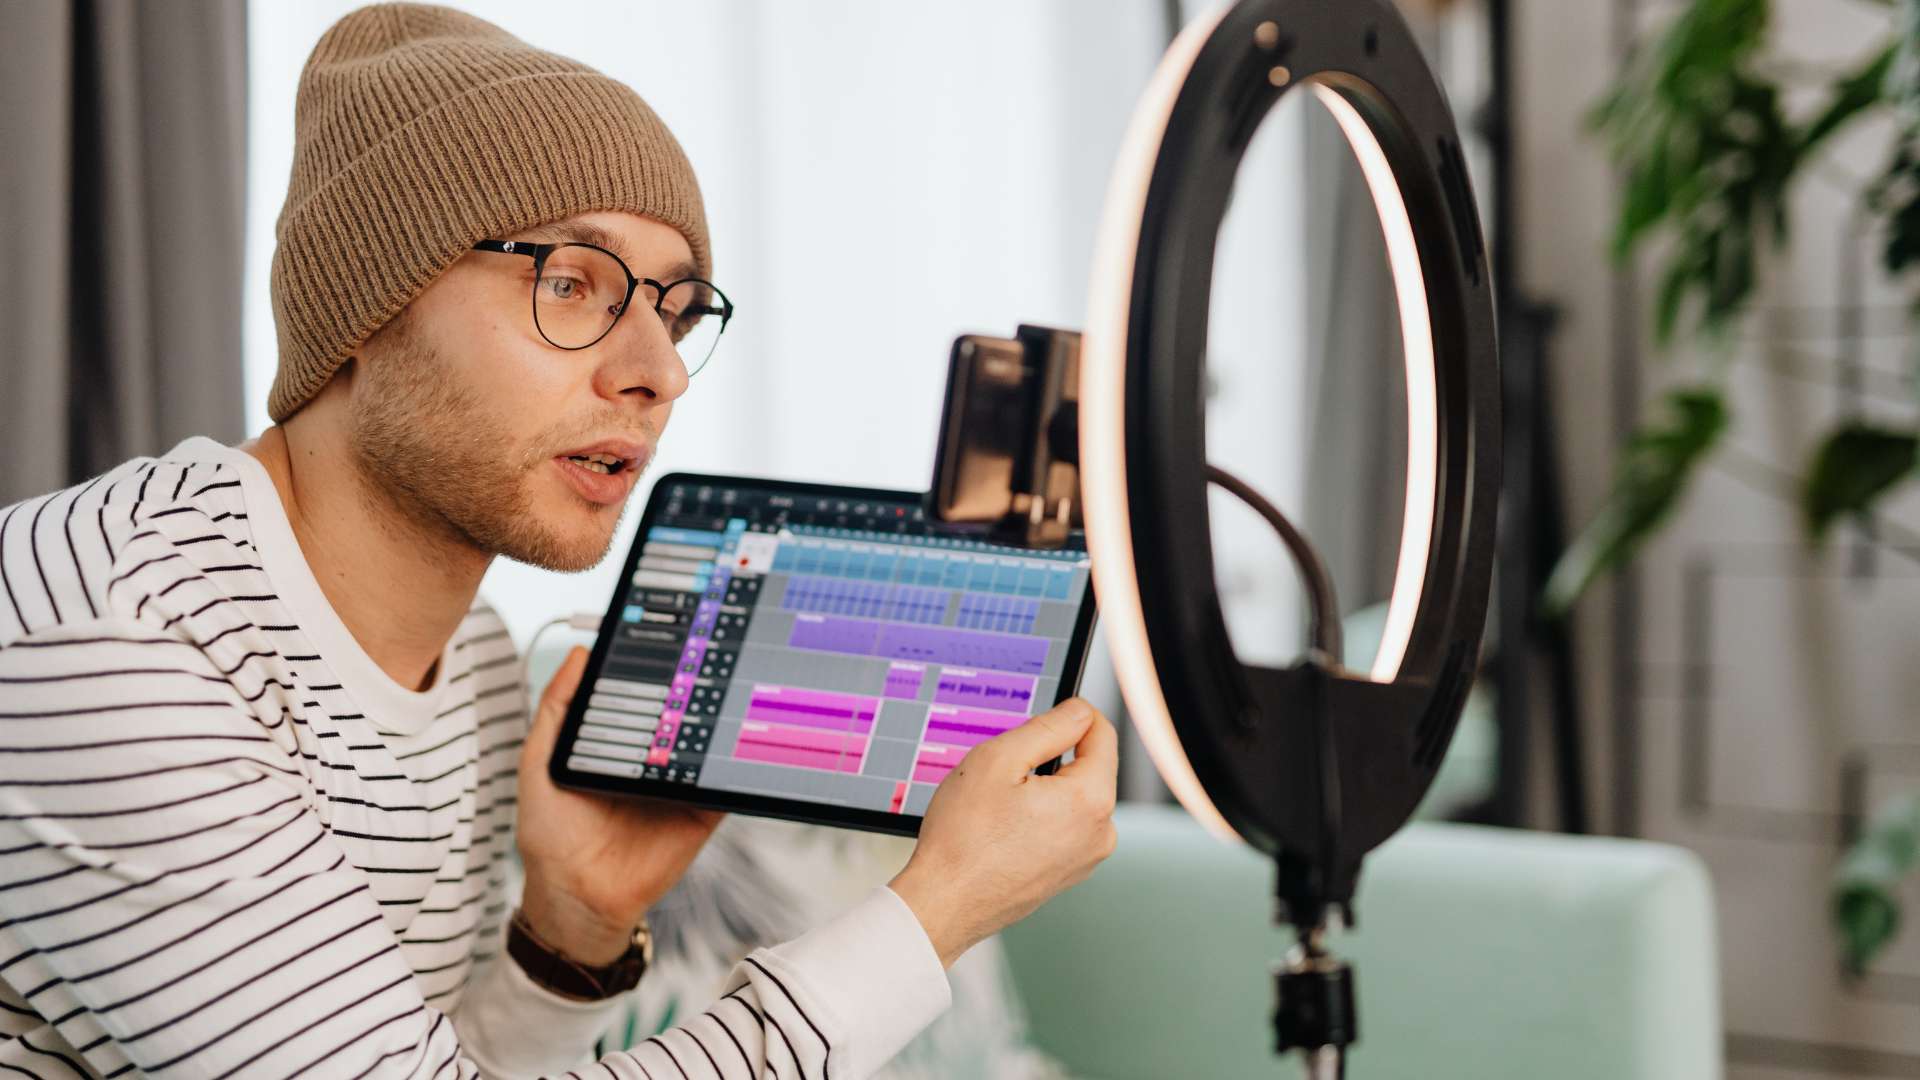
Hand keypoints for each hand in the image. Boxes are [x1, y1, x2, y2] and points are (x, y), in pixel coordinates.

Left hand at [516, 646, 722, 962]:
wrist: (575, 897)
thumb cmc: (549, 833)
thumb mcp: (538, 761)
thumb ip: (557, 708)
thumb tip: (580, 654)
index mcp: (618, 741)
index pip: (643, 693)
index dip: (654, 665)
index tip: (667, 633)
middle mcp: (653, 757)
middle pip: (681, 711)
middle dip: (695, 683)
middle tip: (706, 650)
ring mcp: (681, 783)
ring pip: (708, 741)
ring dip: (720, 719)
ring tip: (727, 686)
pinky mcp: (703, 811)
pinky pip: (726, 782)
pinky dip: (736, 764)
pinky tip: (736, 741)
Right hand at [888, 698, 1118, 967]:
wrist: (944, 903)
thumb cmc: (963, 838)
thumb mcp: (999, 759)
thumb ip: (1049, 727)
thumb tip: (1079, 711)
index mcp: (1090, 800)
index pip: (1101, 732)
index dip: (1072, 713)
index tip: (1043, 715)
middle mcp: (1100, 833)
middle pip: (1089, 766)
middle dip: (1053, 757)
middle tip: (1005, 768)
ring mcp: (1086, 858)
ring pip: (1075, 797)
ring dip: (1046, 788)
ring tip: (1000, 803)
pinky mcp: (1069, 873)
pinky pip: (1064, 827)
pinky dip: (1041, 817)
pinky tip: (1003, 827)